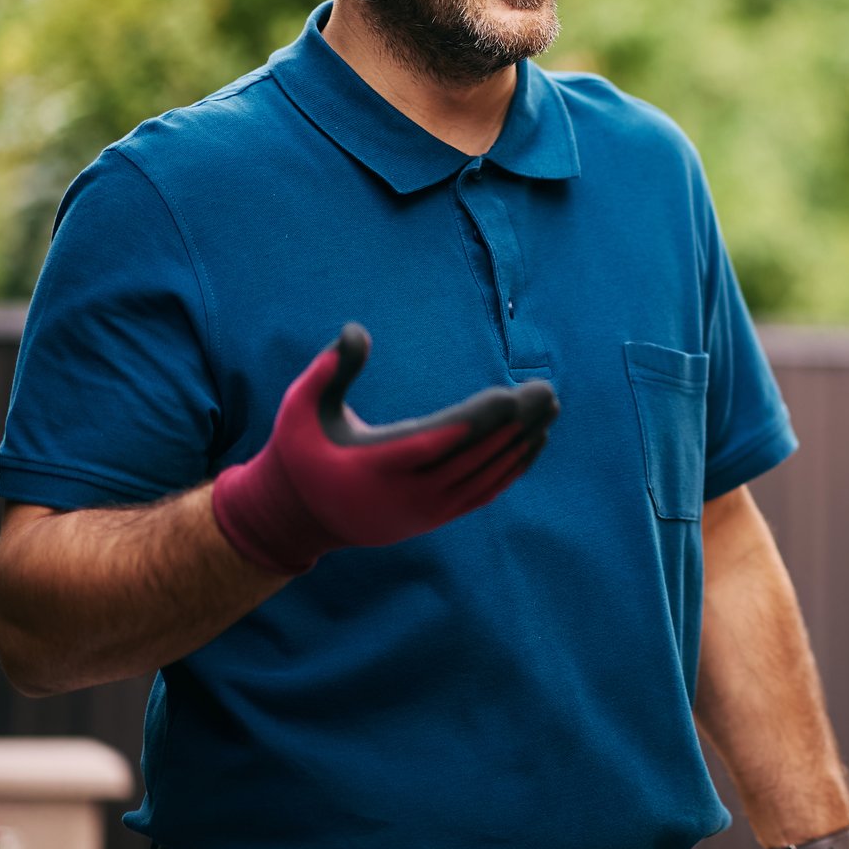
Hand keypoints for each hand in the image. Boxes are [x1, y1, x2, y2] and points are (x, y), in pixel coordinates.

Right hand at [209, 325, 557, 574]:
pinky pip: (483, 493)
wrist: (298, 518)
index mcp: (373, 466)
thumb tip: (355, 330)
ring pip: (484, 477)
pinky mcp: (434, 517)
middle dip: (514, 424)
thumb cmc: (300, 452)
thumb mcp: (299, 408)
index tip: (510, 397)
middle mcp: (405, 494)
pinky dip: (511, 469)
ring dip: (521, 443)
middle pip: (471, 458)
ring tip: (550, 409)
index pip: (434, 443)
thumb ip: (328, 370)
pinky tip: (535, 442)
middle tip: (546, 391)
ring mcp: (424, 511)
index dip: (475, 422)